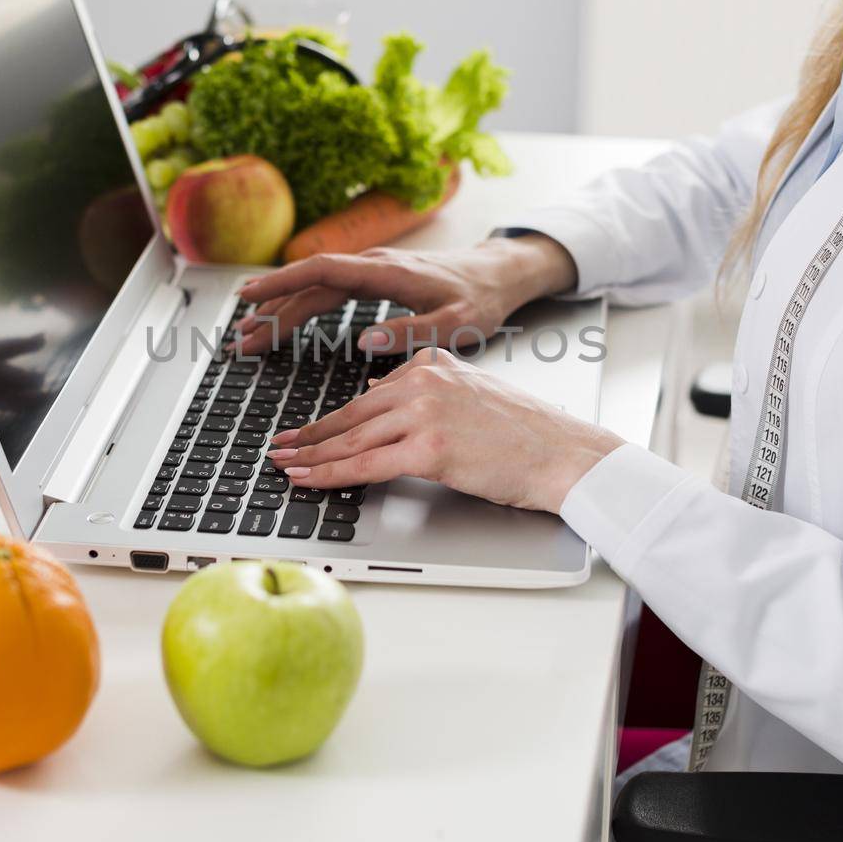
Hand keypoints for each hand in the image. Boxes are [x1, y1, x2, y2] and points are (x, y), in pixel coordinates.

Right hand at [231, 235, 576, 356]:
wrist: (499, 275)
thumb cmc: (481, 299)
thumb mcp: (457, 324)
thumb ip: (413, 333)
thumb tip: (364, 343)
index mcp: (387, 272)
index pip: (321, 270)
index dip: (282, 283)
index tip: (249, 298)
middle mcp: (372, 266)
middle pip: (308, 284)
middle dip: (270, 310)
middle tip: (239, 340)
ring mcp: (370, 271)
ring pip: (313, 288)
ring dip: (279, 311)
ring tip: (247, 336)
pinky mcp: (373, 280)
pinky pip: (326, 291)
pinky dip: (299, 307)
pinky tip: (280, 322)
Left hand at [267, 348, 622, 513]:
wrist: (563, 453)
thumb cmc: (525, 436)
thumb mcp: (470, 395)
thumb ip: (426, 397)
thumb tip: (382, 412)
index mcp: (431, 362)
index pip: (369, 396)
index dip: (332, 419)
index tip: (305, 430)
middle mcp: (423, 380)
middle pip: (351, 415)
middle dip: (309, 436)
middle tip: (280, 448)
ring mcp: (424, 412)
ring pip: (351, 440)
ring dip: (310, 456)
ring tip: (284, 467)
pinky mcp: (428, 448)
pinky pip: (365, 465)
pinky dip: (330, 475)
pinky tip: (309, 480)